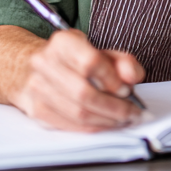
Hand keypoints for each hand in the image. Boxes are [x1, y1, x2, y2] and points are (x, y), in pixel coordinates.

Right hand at [12, 29, 144, 131]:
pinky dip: (93, 128)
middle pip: (84, 93)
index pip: (90, 62)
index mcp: (63, 42)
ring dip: (106, 121)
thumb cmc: (77, 60)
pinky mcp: (37, 110)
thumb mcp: (104, 52)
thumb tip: (132, 78)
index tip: (127, 90)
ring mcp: (37, 88)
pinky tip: (106, 124)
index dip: (112, 80)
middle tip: (133, 113)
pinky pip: (70, 126)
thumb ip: (124, 62)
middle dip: (114, 107)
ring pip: (77, 113)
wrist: (40, 67)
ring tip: (124, 120)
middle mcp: (45, 63)